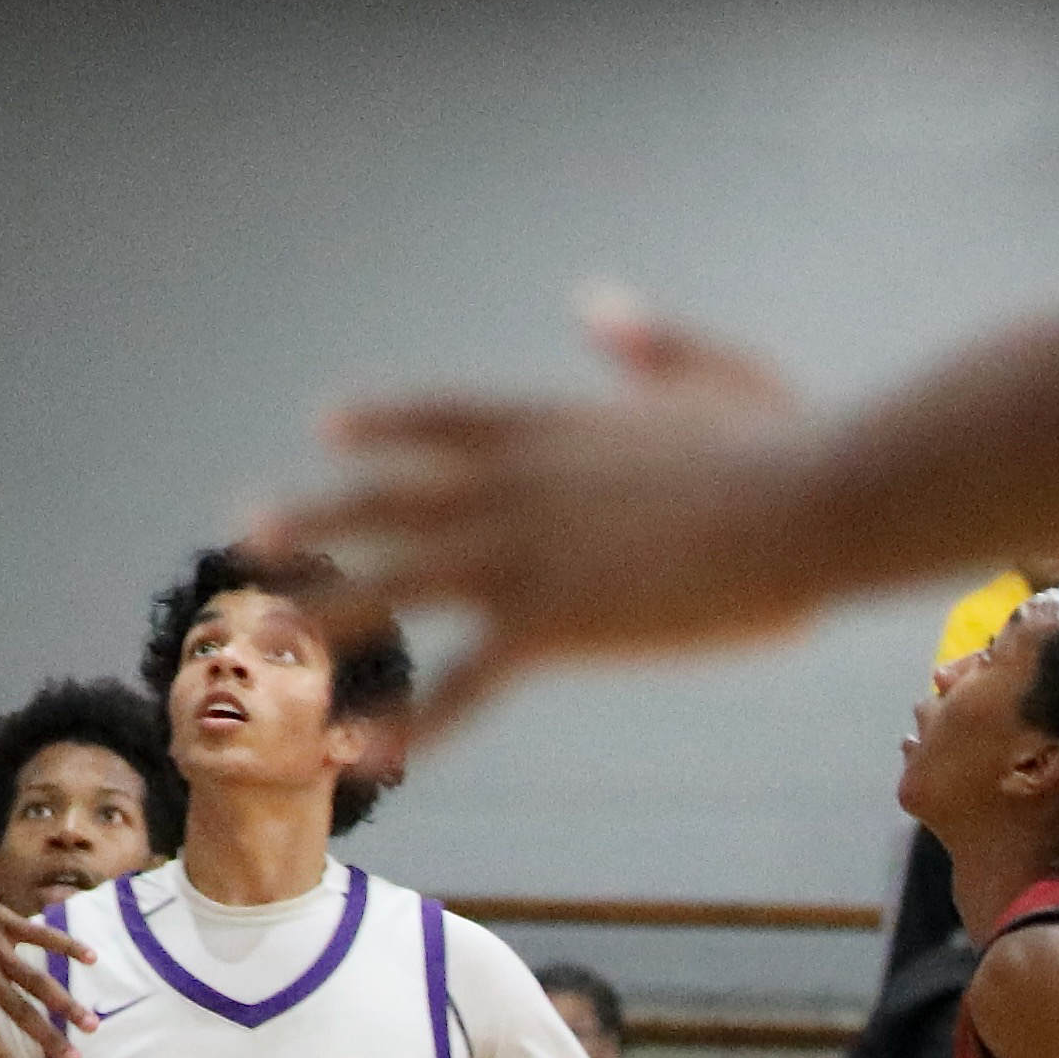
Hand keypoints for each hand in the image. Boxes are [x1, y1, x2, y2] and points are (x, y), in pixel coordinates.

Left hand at [264, 299, 833, 743]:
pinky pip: (459, 683)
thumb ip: (647, 344)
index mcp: (550, 426)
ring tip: (262, 643)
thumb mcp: (712, 373)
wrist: (810, 500)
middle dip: (317, 519)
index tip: (328, 428)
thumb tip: (598, 306)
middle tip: (248, 533)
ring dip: (325, 615)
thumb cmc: (785, 443)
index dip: (383, 425)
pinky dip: (407, 722)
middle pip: (388, 501)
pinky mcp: (549, 622)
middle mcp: (512, 484)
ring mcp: (521, 553)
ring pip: (394, 586)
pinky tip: (360, 751)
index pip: (441, 419)